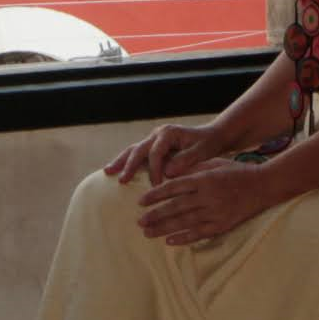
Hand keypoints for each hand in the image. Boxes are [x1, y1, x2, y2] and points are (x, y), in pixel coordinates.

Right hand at [103, 122, 218, 186]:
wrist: (211, 136)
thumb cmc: (207, 144)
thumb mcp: (202, 151)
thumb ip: (186, 159)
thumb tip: (168, 172)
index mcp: (168, 133)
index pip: (156, 152)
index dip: (154, 169)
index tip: (156, 186)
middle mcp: (157, 133)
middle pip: (138, 149)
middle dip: (129, 165)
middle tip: (121, 180)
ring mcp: (153, 138)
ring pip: (133, 150)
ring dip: (121, 161)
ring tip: (107, 172)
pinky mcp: (152, 146)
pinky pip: (137, 154)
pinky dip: (126, 162)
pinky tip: (116, 172)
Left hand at [138, 159, 275, 246]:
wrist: (263, 186)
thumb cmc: (236, 171)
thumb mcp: (214, 163)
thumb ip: (192, 169)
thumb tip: (169, 174)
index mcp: (204, 178)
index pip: (173, 187)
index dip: (155, 195)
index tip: (141, 201)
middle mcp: (208, 196)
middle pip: (176, 207)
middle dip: (155, 215)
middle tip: (139, 221)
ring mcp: (215, 212)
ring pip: (184, 222)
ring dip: (164, 228)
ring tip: (148, 232)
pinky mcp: (222, 225)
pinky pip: (199, 233)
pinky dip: (183, 238)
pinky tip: (169, 241)